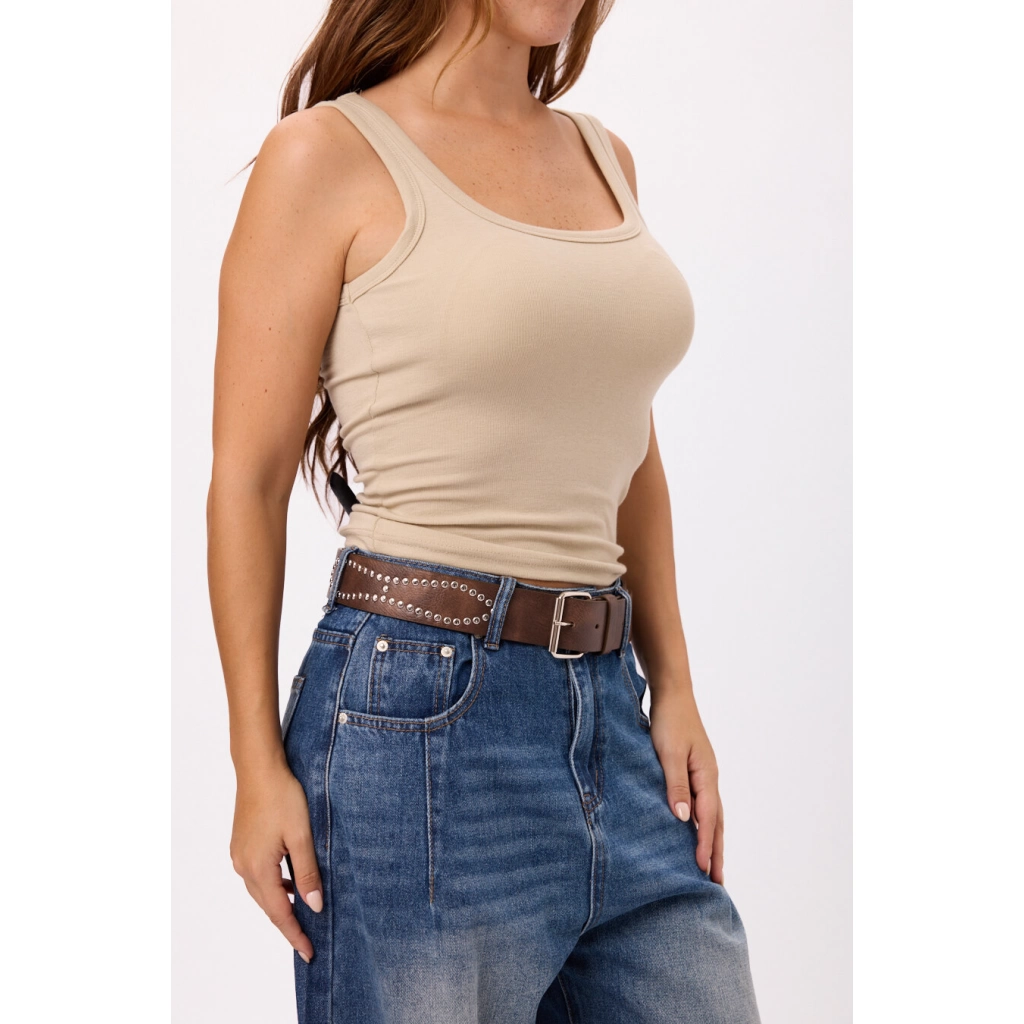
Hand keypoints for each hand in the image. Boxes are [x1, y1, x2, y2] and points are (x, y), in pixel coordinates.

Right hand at [230, 762, 322, 961]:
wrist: (258, 769)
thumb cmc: (282, 797)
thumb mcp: (301, 835)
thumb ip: (307, 873)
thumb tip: (314, 906)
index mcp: (258, 868)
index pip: (279, 913)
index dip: (295, 935)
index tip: (309, 954)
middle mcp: (243, 867)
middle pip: (267, 906)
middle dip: (287, 925)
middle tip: (308, 941)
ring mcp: (239, 856)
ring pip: (262, 891)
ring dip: (280, 904)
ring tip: (301, 915)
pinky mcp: (241, 845)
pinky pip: (258, 875)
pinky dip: (273, 885)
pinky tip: (288, 882)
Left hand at [649, 688, 724, 884]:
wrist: (673, 695)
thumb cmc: (669, 721)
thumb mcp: (668, 752)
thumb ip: (676, 785)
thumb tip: (683, 818)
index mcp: (706, 775)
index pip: (708, 818)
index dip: (705, 844)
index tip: (703, 869)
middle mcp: (709, 778)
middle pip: (716, 821)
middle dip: (717, 851)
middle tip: (718, 882)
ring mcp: (704, 775)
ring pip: (712, 815)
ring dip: (713, 840)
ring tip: (712, 866)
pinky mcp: (694, 771)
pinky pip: (703, 805)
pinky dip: (703, 824)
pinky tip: (695, 832)